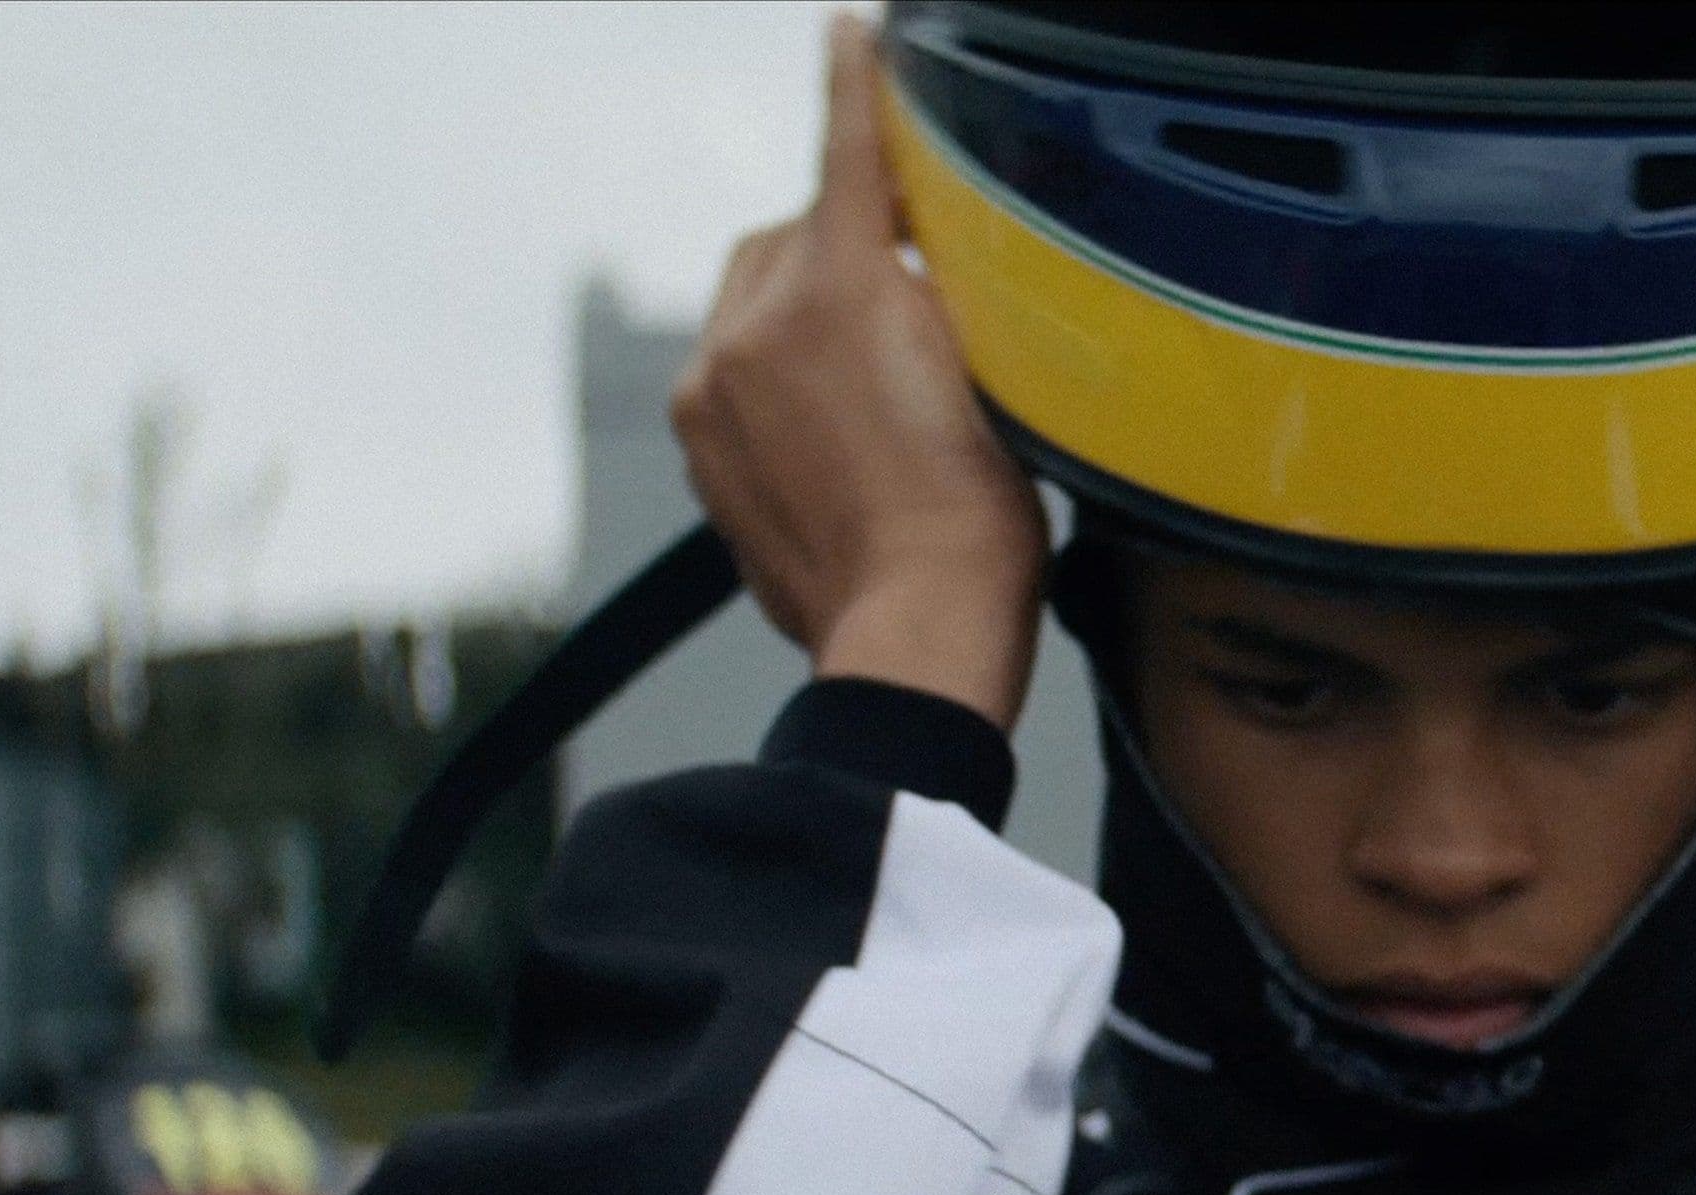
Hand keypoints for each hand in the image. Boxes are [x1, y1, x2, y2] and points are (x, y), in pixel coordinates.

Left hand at [669, 14, 1044, 727]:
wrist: (917, 633)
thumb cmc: (979, 523)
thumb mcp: (995, 371)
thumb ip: (942, 286)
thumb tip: (917, 253)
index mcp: (833, 291)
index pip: (842, 153)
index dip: (853, 84)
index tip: (850, 33)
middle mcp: (752, 329)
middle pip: (793, 236)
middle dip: (844, 247)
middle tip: (913, 295)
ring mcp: (710, 392)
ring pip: (756, 305)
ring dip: (806, 316)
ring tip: (875, 384)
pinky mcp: (699, 448)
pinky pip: (734, 373)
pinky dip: (778, 378)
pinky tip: (840, 432)